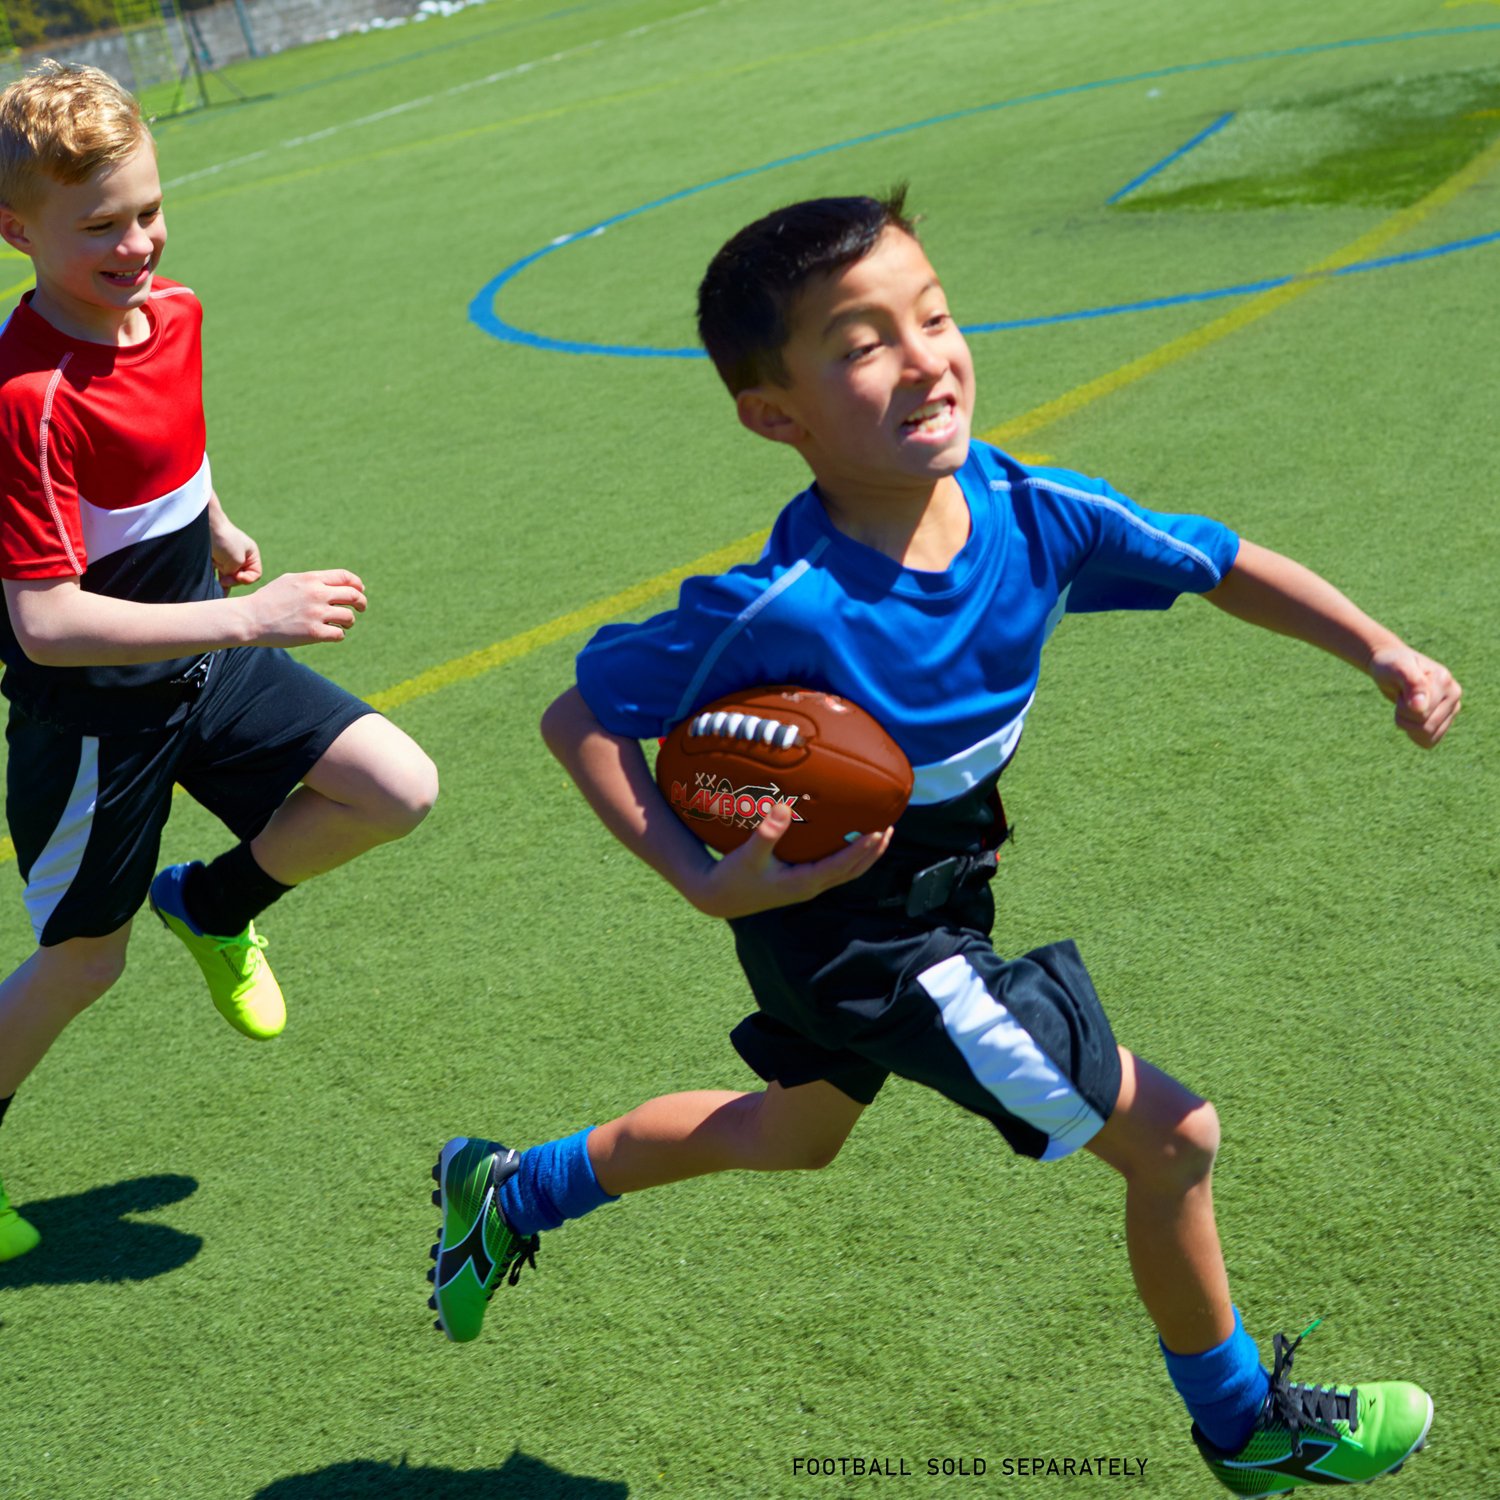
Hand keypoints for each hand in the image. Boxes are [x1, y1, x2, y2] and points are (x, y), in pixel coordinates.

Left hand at [210, 518, 262, 590]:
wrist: (204, 526)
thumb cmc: (225, 541)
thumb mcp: (237, 560)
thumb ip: (234, 575)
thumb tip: (224, 585)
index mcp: (251, 555)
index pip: (255, 574)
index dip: (247, 579)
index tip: (238, 576)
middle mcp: (240, 557)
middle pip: (241, 577)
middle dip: (233, 580)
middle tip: (223, 579)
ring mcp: (226, 559)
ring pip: (228, 577)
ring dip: (223, 581)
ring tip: (217, 584)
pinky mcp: (214, 560)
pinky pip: (216, 574)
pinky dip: (214, 580)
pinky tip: (212, 586)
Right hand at [238, 570, 366, 645]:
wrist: (250, 618)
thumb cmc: (269, 599)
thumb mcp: (290, 581)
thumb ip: (313, 580)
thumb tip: (337, 583)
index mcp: (312, 579)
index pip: (345, 577)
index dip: (357, 584)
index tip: (360, 590)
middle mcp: (317, 594)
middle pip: (354, 596)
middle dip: (361, 602)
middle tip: (361, 608)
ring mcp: (317, 614)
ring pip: (349, 617)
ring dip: (350, 621)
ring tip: (344, 624)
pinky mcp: (314, 633)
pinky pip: (339, 634)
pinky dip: (339, 634)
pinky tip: (332, 634)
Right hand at [687, 802, 892, 918]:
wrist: (718, 897)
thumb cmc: (733, 877)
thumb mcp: (748, 855)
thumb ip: (767, 833)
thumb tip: (784, 808)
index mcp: (804, 882)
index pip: (842, 866)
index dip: (862, 849)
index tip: (879, 831)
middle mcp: (811, 887)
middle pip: (852, 871)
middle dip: (873, 852)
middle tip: (890, 829)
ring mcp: (807, 886)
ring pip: (845, 872)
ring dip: (864, 855)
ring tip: (879, 835)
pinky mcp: (800, 882)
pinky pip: (833, 869)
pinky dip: (847, 856)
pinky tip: (847, 841)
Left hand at [1368, 643, 1461, 747]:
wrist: (1393, 668)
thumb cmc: (1393, 666)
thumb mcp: (1397, 668)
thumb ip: (1412, 684)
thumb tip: (1421, 708)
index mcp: (1444, 681)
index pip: (1421, 713)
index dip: (1403, 707)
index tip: (1401, 691)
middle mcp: (1454, 695)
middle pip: (1426, 728)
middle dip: (1404, 718)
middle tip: (1401, 700)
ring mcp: (1452, 708)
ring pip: (1428, 737)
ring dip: (1408, 726)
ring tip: (1406, 708)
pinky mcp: (1446, 720)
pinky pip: (1430, 741)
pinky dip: (1414, 734)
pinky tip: (1411, 719)